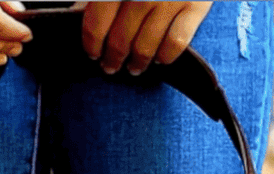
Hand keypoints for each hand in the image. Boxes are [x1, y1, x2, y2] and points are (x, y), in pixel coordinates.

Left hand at [81, 2, 212, 75]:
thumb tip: (79, 12)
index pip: (96, 23)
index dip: (92, 44)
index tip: (92, 53)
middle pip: (120, 40)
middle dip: (113, 59)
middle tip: (111, 66)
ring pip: (146, 47)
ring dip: (138, 63)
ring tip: (134, 67)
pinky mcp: (195, 6)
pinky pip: (176, 43)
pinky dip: (166, 56)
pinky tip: (160, 58)